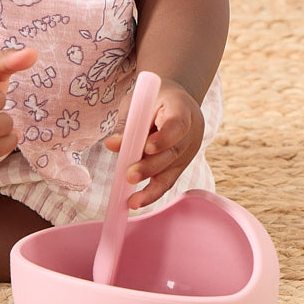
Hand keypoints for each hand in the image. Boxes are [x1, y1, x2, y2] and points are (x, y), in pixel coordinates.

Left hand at [104, 79, 204, 209]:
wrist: (175, 101)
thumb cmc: (153, 100)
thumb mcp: (138, 104)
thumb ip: (127, 125)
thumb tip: (112, 145)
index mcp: (182, 108)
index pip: (177, 124)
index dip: (164, 138)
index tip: (147, 148)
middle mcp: (191, 132)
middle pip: (173, 152)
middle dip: (150, 167)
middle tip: (129, 176)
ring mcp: (189, 150)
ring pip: (172, 171)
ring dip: (151, 187)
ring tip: (132, 201)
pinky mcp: (182, 165)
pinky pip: (168, 180)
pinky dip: (152, 192)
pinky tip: (137, 202)